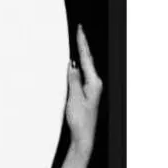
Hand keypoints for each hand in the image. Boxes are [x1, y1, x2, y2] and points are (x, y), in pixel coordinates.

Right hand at [66, 24, 102, 157]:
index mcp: (94, 83)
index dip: (82, 43)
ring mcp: (92, 89)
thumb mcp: (74, 98)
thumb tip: (73, 64)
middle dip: (83, 45)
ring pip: (86, 67)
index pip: (86, 58)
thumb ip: (73, 80)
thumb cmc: (80, 120)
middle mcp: (95, 84)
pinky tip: (76, 64)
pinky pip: (83, 75)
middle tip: (79, 31)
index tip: (79, 30)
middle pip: (88, 60)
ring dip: (81, 54)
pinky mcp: (87, 94)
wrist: (83, 137)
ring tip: (78, 41)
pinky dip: (79, 66)